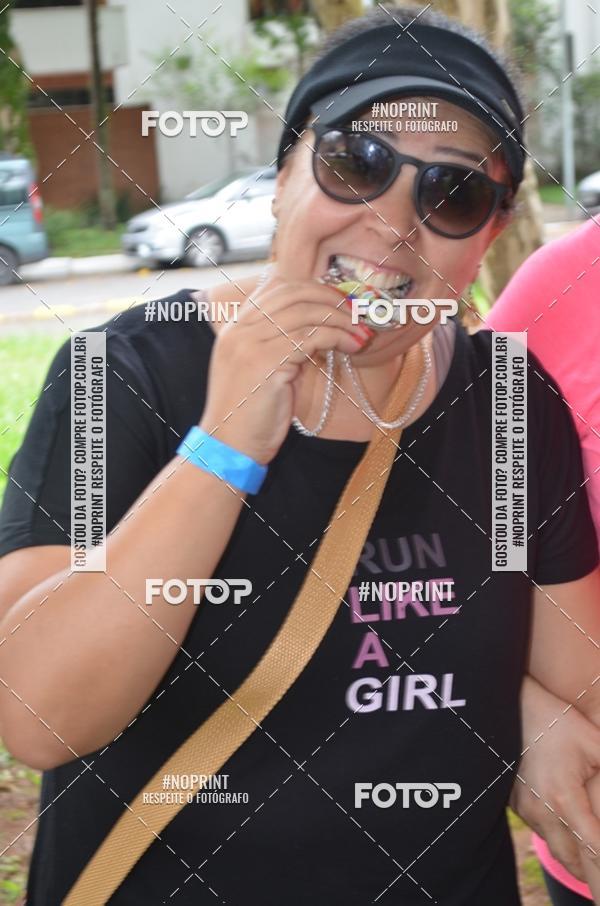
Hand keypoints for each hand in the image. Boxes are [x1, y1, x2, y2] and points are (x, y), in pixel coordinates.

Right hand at [200, 275, 369, 464]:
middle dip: (332, 299)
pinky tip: (351, 347)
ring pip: (306, 313)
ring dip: (341, 320)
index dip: (315, 290)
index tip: (341, 304)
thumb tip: (322, 330)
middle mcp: (240, 329)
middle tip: (357, 315)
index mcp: (236, 327)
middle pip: (294, 293)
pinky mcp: (266, 362)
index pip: (278, 287)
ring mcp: (250, 344)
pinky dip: (337, 337)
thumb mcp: (263, 371)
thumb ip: (283, 346)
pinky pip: (311, 337)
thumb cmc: (251, 415)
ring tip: (362, 334)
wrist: (228, 447)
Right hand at [511, 675, 599, 880]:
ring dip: (576, 853)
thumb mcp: (595, 744)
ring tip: (592, 849)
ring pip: (557, 847)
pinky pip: (542, 830)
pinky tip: (569, 821)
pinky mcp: (515, 803)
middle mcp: (542, 811)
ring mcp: (525, 808)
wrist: (510, 706)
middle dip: (593, 873)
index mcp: (565, 799)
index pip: (594, 851)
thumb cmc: (556, 720)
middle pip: (575, 862)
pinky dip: (559, 835)